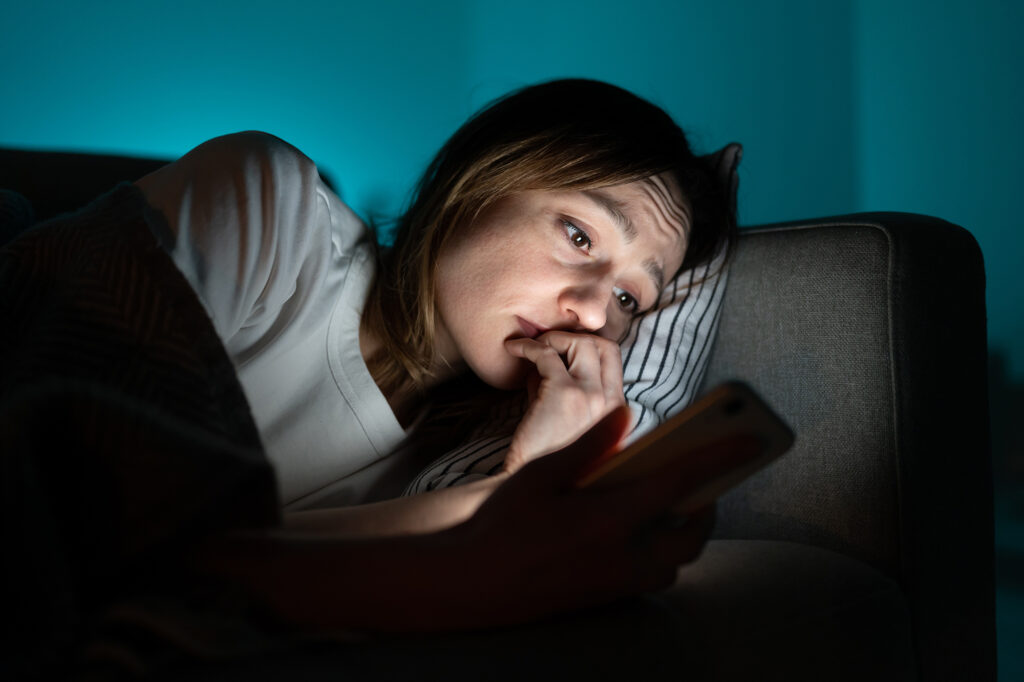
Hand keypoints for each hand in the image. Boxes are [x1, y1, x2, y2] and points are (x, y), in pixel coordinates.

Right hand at [442, 405, 727, 627]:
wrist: (472, 584)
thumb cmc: (501, 525)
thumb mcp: (539, 475)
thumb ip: (590, 447)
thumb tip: (626, 416)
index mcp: (608, 518)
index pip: (679, 482)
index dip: (721, 457)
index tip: (753, 440)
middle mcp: (622, 556)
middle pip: (692, 532)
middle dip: (708, 505)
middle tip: (705, 480)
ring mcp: (616, 582)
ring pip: (676, 561)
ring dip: (684, 532)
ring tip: (674, 504)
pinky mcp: (607, 596)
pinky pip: (653, 575)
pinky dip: (661, 553)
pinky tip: (638, 532)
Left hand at [503, 331, 626, 471]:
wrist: (531, 490)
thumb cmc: (543, 457)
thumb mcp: (566, 422)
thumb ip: (565, 390)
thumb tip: (546, 360)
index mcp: (617, 412)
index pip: (614, 360)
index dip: (586, 349)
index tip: (560, 352)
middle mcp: (612, 403)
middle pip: (605, 345)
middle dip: (575, 338)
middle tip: (547, 345)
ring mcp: (592, 398)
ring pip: (582, 343)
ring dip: (553, 338)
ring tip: (529, 348)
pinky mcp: (564, 395)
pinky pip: (547, 354)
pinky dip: (528, 346)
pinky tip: (513, 350)